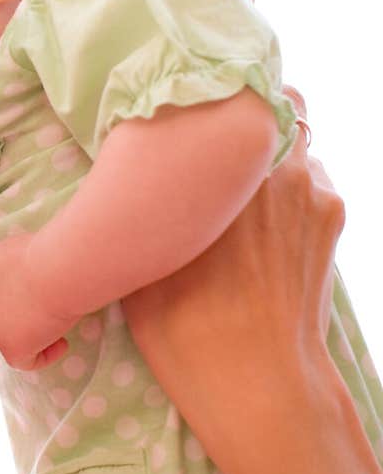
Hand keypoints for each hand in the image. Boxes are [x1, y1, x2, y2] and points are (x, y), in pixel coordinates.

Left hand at [0, 234, 71, 369]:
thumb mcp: (20, 249)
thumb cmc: (47, 252)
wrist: (55, 270)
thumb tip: (23, 279)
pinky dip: (45, 355)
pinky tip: (62, 343)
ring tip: (57, 322)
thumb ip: (10, 267)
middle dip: (14, 315)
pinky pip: (26, 361)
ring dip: (31, 333)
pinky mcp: (10, 347)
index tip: (13, 293)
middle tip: (42, 309)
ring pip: (10, 338)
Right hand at [122, 101, 341, 473]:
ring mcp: (310, 187)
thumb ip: (147, 208)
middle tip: (213, 153)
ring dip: (270, 157)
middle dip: (243, 123)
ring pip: (293, 143)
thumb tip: (138, 180)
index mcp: (213, 168)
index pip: (219, 92)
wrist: (258, 381)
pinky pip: (314, 178)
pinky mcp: (333, 215)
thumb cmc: (184, 328)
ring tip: (241, 194)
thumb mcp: (139, 263)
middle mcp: (268, 162)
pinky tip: (268, 226)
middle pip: (265, 106)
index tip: (190, 116)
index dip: (209, 98)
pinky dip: (295, 190)